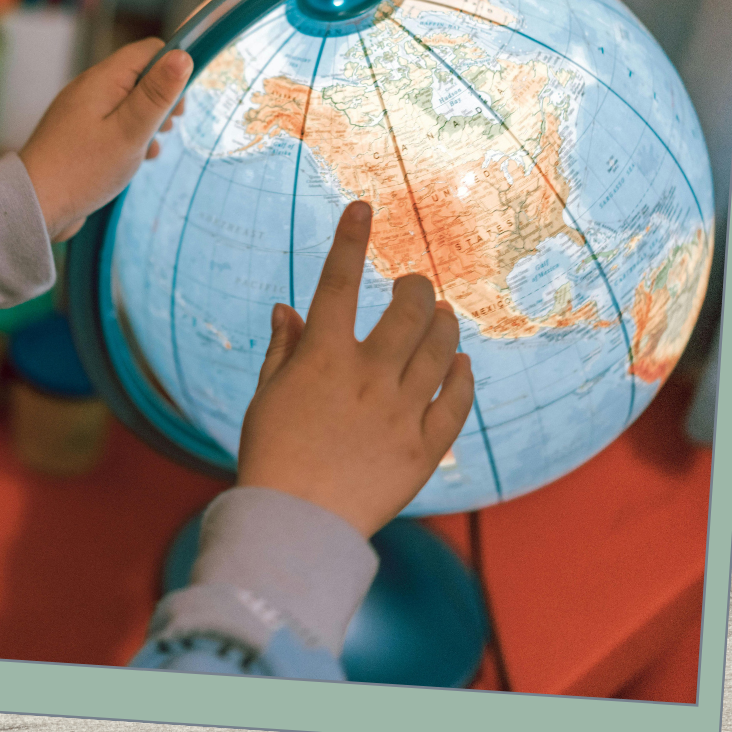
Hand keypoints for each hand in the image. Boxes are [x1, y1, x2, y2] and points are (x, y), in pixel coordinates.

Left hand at [18, 38, 191, 241]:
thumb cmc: (83, 169)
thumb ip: (157, 94)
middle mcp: (89, 89)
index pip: (148, 51)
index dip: (171, 70)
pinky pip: (112, 125)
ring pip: (127, 103)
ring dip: (147, 123)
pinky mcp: (77, 135)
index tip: (179, 105)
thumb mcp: (130, 131)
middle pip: (138, 77)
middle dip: (161, 101)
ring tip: (151, 149)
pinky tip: (134, 161)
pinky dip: (129, 137)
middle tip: (168, 129)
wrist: (35, 205)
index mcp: (101, 80)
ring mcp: (81, 112)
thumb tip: (183, 55)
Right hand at [236, 201, 475, 537]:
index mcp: (322, 358)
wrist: (297, 525)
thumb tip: (289, 308)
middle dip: (417, 287)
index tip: (364, 206)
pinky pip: (458, 400)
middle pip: (410, 310)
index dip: (351, 238)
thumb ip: (283, 349)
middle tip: (416, 285)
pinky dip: (464, 375)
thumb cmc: (271, 457)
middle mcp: (367, 376)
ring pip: (442, 348)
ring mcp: (401, 411)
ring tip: (443, 315)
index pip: (338, 281)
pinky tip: (463, 364)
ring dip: (445, 323)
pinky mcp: (425, 447)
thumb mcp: (267, 397)